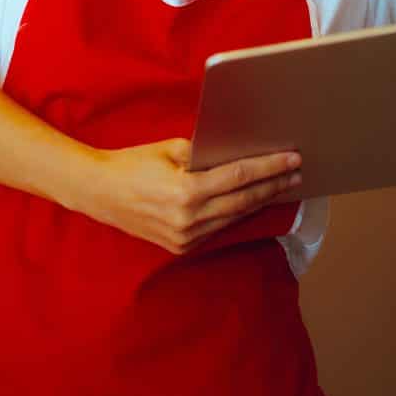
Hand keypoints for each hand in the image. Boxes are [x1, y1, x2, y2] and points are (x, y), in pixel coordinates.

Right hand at [77, 137, 301, 255]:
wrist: (98, 193)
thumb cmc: (131, 164)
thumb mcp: (168, 148)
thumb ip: (203, 153)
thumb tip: (236, 153)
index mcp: (186, 190)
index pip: (240, 176)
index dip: (269, 167)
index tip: (292, 158)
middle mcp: (189, 218)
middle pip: (244, 200)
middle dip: (273, 185)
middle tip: (297, 172)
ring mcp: (185, 237)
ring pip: (233, 217)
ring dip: (259, 200)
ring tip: (281, 186)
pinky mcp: (181, 246)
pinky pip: (217, 228)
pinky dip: (236, 213)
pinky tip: (250, 201)